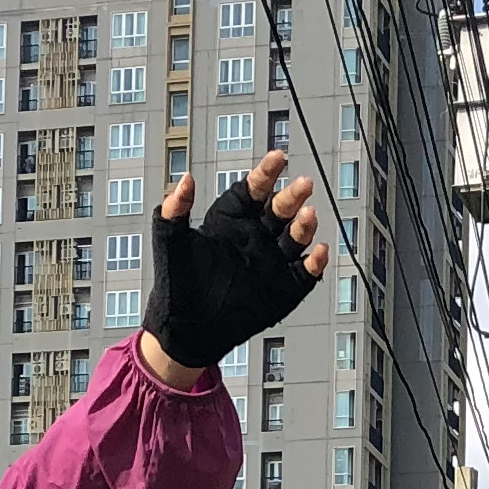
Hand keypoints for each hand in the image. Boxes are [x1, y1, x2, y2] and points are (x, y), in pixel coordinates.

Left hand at [138, 154, 326, 383]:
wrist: (185, 331)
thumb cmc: (176, 283)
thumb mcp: (169, 243)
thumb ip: (174, 210)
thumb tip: (184, 179)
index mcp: (232, 221)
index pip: (253, 190)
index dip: (266, 173)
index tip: (277, 157)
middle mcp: (256, 238)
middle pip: (280, 210)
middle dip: (292, 196)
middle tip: (303, 183)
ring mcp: (271, 263)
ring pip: (295, 238)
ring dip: (304, 226)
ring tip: (308, 215)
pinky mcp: (282, 290)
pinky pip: (305, 274)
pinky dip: (314, 264)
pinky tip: (318, 252)